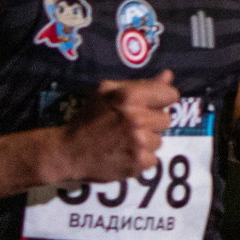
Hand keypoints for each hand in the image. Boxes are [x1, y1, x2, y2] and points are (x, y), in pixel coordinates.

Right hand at [49, 73, 177, 184]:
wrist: (69, 151)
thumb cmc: (87, 118)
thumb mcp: (107, 92)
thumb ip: (141, 83)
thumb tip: (168, 76)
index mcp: (130, 96)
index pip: (170, 94)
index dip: (161, 100)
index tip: (151, 106)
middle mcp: (137, 118)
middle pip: (166, 119)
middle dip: (151, 122)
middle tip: (130, 126)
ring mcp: (139, 142)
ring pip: (159, 141)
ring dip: (146, 142)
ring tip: (125, 141)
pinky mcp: (138, 163)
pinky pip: (153, 159)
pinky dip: (141, 159)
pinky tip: (124, 154)